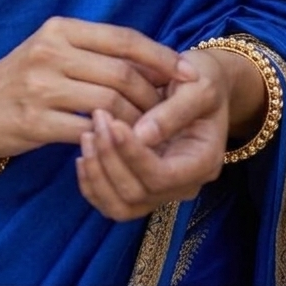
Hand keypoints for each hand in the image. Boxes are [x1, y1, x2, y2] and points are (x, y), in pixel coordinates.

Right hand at [0, 16, 197, 158]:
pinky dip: (111, 138)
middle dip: (156, 95)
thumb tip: (153, 62)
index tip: (188, 73)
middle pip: (122, 73)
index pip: (123, 39)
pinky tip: (120, 143)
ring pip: (110, 104)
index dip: (161, 57)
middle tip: (172, 111)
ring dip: (138, 120)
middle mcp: (51, 52)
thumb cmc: (23, 75)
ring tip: (151, 131)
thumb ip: (95, 50)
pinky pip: (88, 131)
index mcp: (60, 29)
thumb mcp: (53, 48)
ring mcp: (41, 87)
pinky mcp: (35, 121)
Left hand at [75, 49, 231, 220]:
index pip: (162, 176)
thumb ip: (173, 112)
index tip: (114, 122)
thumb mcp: (197, 87)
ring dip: (97, 173)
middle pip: (137, 194)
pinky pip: (110, 202)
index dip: (133, 154)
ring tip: (87, 135)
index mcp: (202, 162)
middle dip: (110, 158)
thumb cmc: (200, 80)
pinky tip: (83, 155)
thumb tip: (142, 135)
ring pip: (120, 206)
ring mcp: (160, 190)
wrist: (195, 82)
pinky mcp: (140, 185)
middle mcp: (183, 184)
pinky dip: (91, 184)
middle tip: (98, 117)